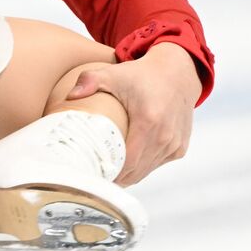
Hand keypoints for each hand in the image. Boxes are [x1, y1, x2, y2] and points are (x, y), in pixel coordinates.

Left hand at [65, 43, 200, 185]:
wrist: (178, 72)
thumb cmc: (142, 75)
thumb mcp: (114, 74)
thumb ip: (90, 80)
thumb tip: (70, 95)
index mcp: (149, 121)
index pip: (126, 162)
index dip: (108, 172)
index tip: (90, 174)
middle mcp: (165, 136)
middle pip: (134, 172)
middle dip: (113, 178)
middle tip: (92, 176)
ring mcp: (175, 143)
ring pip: (144, 172)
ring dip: (126, 175)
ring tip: (106, 173)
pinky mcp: (180, 148)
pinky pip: (155, 165)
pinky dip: (141, 168)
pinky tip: (126, 164)